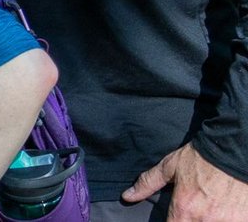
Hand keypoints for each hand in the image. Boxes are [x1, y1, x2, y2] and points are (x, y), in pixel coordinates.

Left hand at [125, 142, 247, 219]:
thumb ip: (148, 183)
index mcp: (183, 209)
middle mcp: (204, 220)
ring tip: (209, 206)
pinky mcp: (242, 220)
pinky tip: (222, 209)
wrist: (234, 149)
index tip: (173, 216)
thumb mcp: (171, 166)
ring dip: (208, 220)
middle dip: (189, 220)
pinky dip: (225, 218)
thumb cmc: (202, 157)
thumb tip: (127, 196)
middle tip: (194, 209)